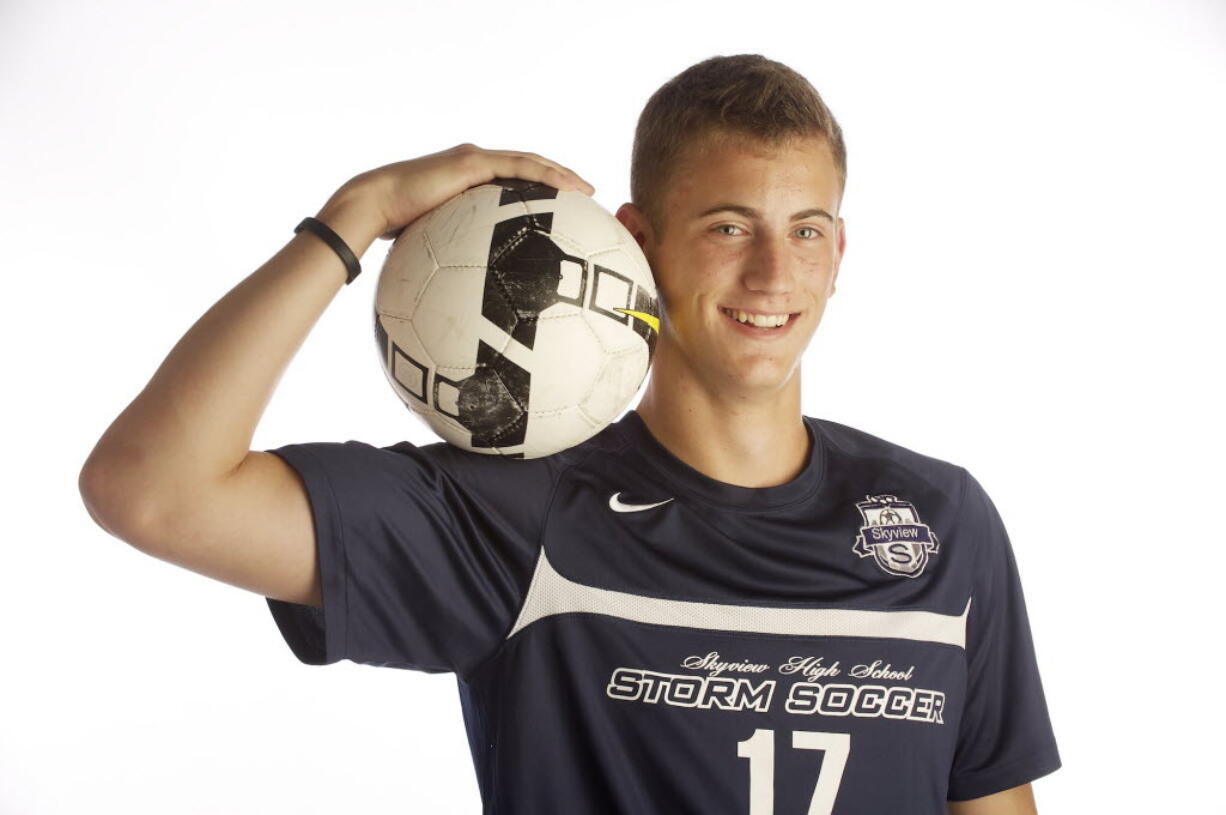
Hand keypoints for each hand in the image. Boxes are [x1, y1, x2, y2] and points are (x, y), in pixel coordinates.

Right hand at [343, 143, 595, 241]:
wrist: (374, 205)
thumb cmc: (395, 230)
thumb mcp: (433, 246)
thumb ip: (454, 256)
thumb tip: (467, 292)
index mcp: (467, 180)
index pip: (511, 180)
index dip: (540, 189)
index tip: (565, 207)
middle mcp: (474, 164)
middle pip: (528, 167)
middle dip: (560, 179)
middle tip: (587, 196)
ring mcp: (474, 160)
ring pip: (530, 162)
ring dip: (561, 175)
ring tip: (587, 191)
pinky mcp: (472, 161)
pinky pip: (519, 167)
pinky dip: (546, 176)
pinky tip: (567, 190)